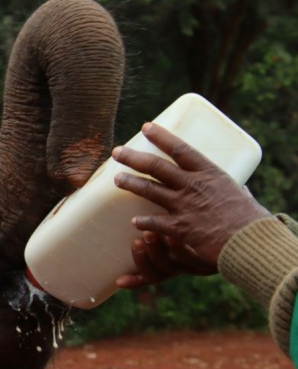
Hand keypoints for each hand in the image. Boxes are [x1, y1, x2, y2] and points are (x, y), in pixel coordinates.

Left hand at [111, 122, 270, 286]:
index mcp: (209, 173)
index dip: (162, 137)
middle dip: (134, 158)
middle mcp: (194, 185)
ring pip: (150, 190)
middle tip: (117, 152)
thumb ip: (232, 189)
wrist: (251, 241)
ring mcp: (185, 206)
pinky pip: (155, 222)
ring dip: (131, 183)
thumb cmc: (250, 219)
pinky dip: (144, 221)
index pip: (181, 149)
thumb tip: (240, 188)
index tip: (146, 127)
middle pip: (157, 167)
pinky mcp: (181, 227)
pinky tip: (133, 220)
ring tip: (116, 179)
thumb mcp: (241, 194)